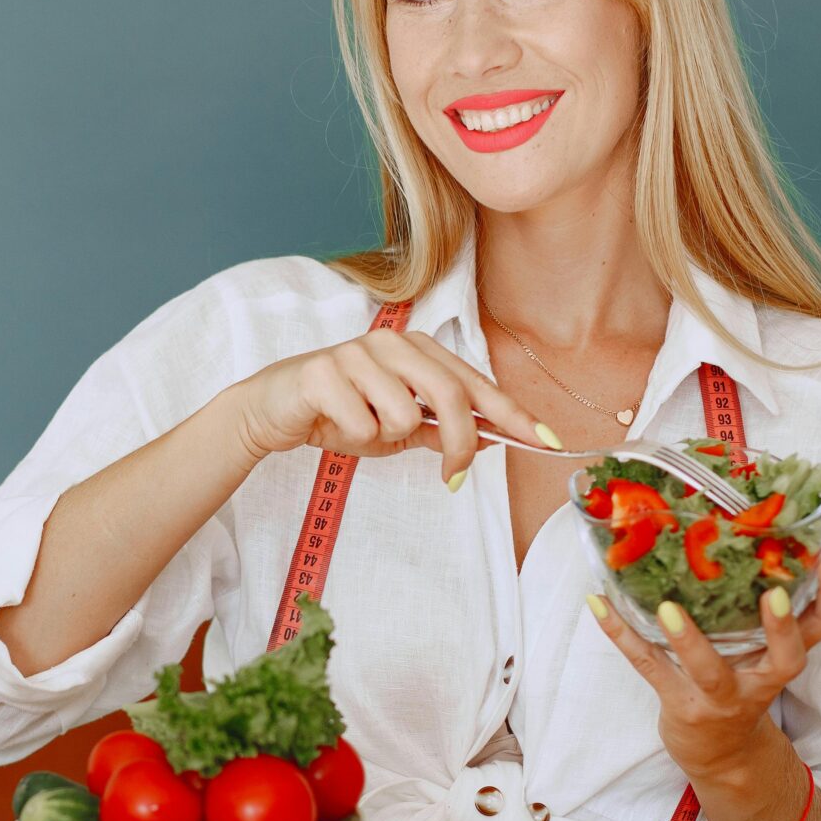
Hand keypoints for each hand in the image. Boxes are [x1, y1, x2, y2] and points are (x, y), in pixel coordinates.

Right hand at [231, 328, 546, 485]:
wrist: (273, 411)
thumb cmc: (340, 412)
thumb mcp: (397, 427)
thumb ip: (442, 428)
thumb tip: (494, 437)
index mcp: (417, 349)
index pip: (475, 383)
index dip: (513, 414)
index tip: (547, 441)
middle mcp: (392, 342)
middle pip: (450, 396)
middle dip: (458, 445)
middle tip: (451, 477)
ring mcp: (357, 353)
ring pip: (404, 415)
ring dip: (384, 436)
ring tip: (359, 427)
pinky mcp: (324, 372)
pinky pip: (362, 424)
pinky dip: (351, 436)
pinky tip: (333, 422)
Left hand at [585, 550, 820, 780]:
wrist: (722, 755)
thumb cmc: (743, 685)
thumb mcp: (765, 652)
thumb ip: (764, 608)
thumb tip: (755, 532)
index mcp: (783, 657)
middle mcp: (759, 680)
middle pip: (786, 659)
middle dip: (781, 627)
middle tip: (772, 592)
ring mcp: (718, 697)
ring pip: (708, 671)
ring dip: (688, 639)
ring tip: (667, 607)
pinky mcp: (678, 703)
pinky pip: (648, 665)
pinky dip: (620, 633)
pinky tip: (597, 603)